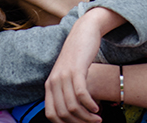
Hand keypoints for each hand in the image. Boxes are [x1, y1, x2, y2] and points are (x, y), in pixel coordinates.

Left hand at [45, 8, 124, 122]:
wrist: (83, 32)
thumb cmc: (78, 55)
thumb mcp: (66, 74)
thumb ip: (64, 90)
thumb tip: (69, 111)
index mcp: (49, 85)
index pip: (51, 115)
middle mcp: (54, 82)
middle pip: (62, 113)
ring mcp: (64, 76)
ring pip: (72, 106)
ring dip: (86, 117)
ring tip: (97, 118)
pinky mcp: (76, 70)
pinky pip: (81, 94)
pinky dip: (89, 105)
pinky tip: (97, 107)